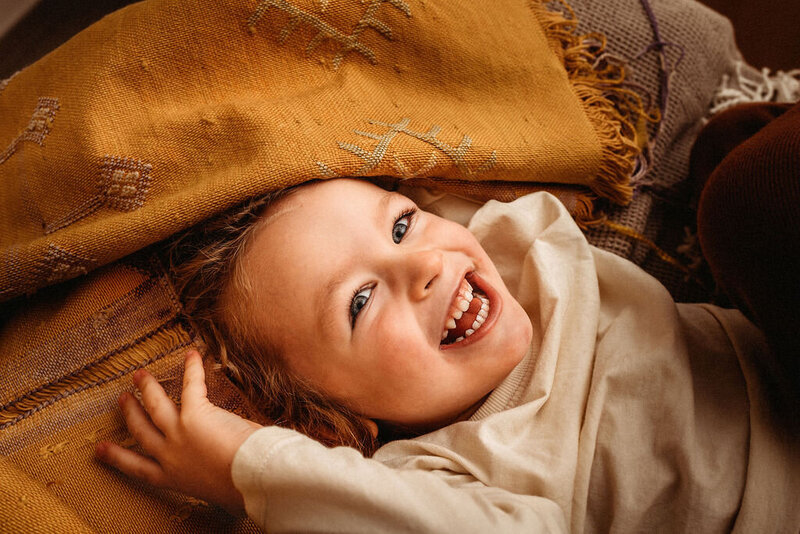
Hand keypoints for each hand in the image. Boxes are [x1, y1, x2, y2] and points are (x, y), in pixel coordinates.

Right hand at [95, 349, 261, 513]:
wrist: (248, 479)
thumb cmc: (240, 489)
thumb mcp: (217, 492)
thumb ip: (209, 480)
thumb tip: (221, 479)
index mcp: (173, 478)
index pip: (138, 469)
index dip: (118, 458)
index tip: (101, 449)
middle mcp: (169, 455)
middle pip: (141, 430)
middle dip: (130, 413)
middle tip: (123, 400)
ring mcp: (178, 433)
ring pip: (155, 405)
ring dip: (147, 388)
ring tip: (140, 375)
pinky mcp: (195, 413)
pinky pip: (190, 385)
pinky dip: (192, 368)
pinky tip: (191, 354)